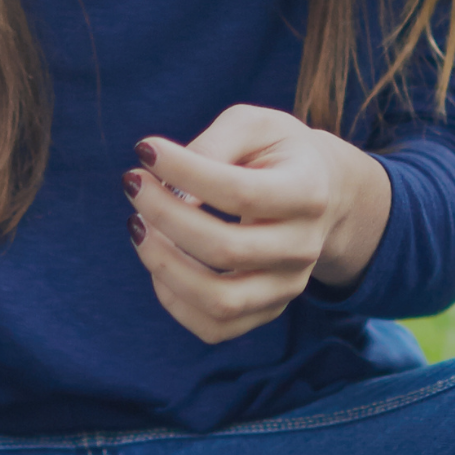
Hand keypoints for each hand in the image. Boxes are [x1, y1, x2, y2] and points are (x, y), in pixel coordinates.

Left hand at [123, 105, 392, 344]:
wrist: (322, 192)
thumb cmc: (275, 152)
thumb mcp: (254, 126)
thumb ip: (215, 143)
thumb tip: (168, 186)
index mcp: (308, 192)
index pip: (240, 193)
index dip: (185, 172)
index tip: (145, 150)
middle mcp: (304, 247)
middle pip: (226, 250)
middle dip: (164, 216)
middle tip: (133, 183)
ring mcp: (287, 286)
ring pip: (220, 301)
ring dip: (163, 265)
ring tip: (138, 226)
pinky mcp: (267, 310)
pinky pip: (214, 327)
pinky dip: (174, 300)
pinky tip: (159, 260)